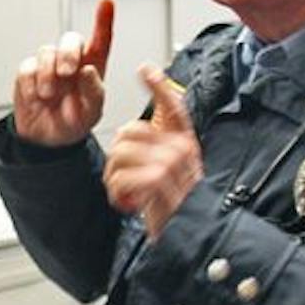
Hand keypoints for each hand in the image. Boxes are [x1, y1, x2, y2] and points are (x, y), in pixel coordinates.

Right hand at [11, 0, 114, 147]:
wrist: (48, 141)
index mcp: (93, 67)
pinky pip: (27, 68)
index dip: (104, 19)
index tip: (107, 1)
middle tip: (67, 73)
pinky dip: (31, 84)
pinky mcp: (28, 73)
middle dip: (69, 52)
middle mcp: (71, 61)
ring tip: (50, 95)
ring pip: (47, 51)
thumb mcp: (92, 113)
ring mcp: (49, 66)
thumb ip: (94, 92)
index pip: (101, 39)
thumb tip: (87, 70)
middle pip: (71, 39)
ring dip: (48, 74)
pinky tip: (36, 97)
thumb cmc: (74, 121)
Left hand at [103, 65, 202, 238]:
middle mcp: (180, 150)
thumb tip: (129, 135)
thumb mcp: (175, 174)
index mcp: (185, 144)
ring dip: (113, 177)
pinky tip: (126, 204)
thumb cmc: (179, 207)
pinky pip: (120, 177)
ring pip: (120, 153)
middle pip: (129, 131)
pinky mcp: (157, 182)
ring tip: (124, 193)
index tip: (146, 69)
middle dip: (115, 156)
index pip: (174, 108)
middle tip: (120, 178)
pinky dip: (116, 193)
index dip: (159, 87)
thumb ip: (160, 152)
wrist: (191, 235)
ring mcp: (170, 165)